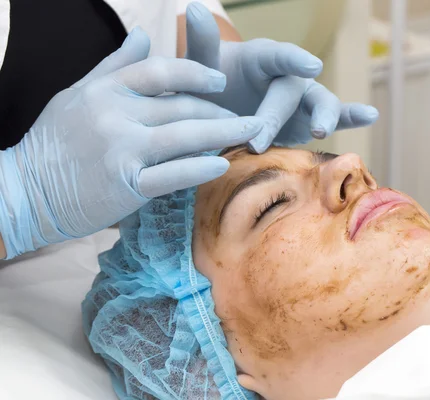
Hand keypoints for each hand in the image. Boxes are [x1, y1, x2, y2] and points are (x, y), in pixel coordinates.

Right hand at [0, 28, 263, 258]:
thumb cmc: (54, 142)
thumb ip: (115, 65)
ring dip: (225, 133)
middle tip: (247, 117)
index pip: (160, 71)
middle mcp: (115, 114)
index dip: (196, 73)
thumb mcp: (78, 94)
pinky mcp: (127, 185)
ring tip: (251, 132)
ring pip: (185, 136)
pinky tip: (223, 165)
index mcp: (105, 90)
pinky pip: (173, 174)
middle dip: (221, 110)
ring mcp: (122, 150)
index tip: (220, 81)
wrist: (26, 191)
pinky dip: (200, 168)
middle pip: (182, 105)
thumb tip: (142, 34)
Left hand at [185, 2, 378, 152]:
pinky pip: (336, 118)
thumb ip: (201, 43)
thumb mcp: (199, 68)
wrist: (220, 111)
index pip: (277, 56)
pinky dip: (353, 117)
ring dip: (326, 116)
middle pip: (290, 90)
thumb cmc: (209, 87)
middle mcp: (287, 75)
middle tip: (256, 142)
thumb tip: (194, 9)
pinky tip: (372, 115)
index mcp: (261, 58)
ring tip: (320, 130)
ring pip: (321, 102)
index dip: (294, 60)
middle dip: (275, 116)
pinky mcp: (310, 120)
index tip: (312, 66)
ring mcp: (302, 98)